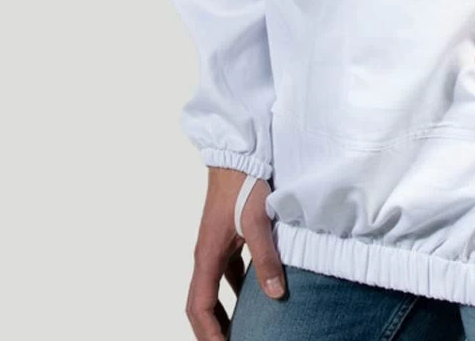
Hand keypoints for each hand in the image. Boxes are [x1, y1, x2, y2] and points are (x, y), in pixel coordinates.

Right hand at [184, 167, 285, 338]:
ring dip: (222, 312)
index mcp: (207, 255)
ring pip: (212, 288)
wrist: (236, 152)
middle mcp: (206, 254)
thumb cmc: (243, 182)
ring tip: (242, 330)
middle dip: (211, 330)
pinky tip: (256, 292)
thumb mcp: (257, 220)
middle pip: (200, 303)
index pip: (199, 307)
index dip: (209, 334)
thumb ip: (266, 256)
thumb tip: (275, 294)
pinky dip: (235, 289)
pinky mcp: (226, 235)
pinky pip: (226, 271)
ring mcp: (215, 245)